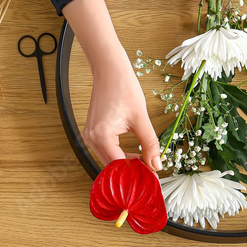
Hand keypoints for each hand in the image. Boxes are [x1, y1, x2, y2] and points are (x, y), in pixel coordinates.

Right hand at [62, 0, 161, 169]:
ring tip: (144, 164)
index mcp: (102, 136)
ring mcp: (89, 135)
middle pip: (111, 167)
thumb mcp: (141, 118)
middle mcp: (91, 138)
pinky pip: (106, 151)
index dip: (135, 174)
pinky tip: (134, 155)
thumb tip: (157, 165)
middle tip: (150, 172)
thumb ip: (149, 144)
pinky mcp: (92, 132)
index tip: (151, 177)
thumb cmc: (124, 88)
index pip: (118, 166)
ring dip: (125, 164)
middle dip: (130, 172)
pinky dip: (119, 155)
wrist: (109, 69)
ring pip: (108, 160)